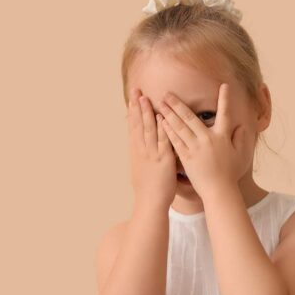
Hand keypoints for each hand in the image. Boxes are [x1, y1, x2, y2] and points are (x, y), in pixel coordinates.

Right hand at [126, 88, 177, 208]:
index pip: (133, 128)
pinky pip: (162, 140)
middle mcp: (141, 151)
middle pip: (137, 124)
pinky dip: (162, 128)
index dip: (132, 112)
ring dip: (146, 113)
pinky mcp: (162, 160)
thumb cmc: (149, 191)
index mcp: (137, 153)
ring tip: (144, 97)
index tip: (132, 98)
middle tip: (135, 90)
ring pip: (147, 129)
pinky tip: (162, 117)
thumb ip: (144, 158)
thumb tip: (143, 150)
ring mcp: (151, 155)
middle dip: (136, 106)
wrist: (150, 204)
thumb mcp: (142, 170)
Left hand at [158, 82, 251, 196]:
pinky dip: (167, 130)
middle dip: (178, 104)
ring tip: (160, 104)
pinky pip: (175, 141)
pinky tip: (160, 122)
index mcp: (222, 136)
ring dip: (168, 114)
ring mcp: (196, 147)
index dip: (225, 99)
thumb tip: (243, 126)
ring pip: (179, 127)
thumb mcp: (240, 154)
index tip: (224, 85)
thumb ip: (240, 138)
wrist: (219, 190)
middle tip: (167, 93)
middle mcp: (208, 139)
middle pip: (190, 117)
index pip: (225, 114)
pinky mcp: (186, 157)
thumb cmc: (230, 173)